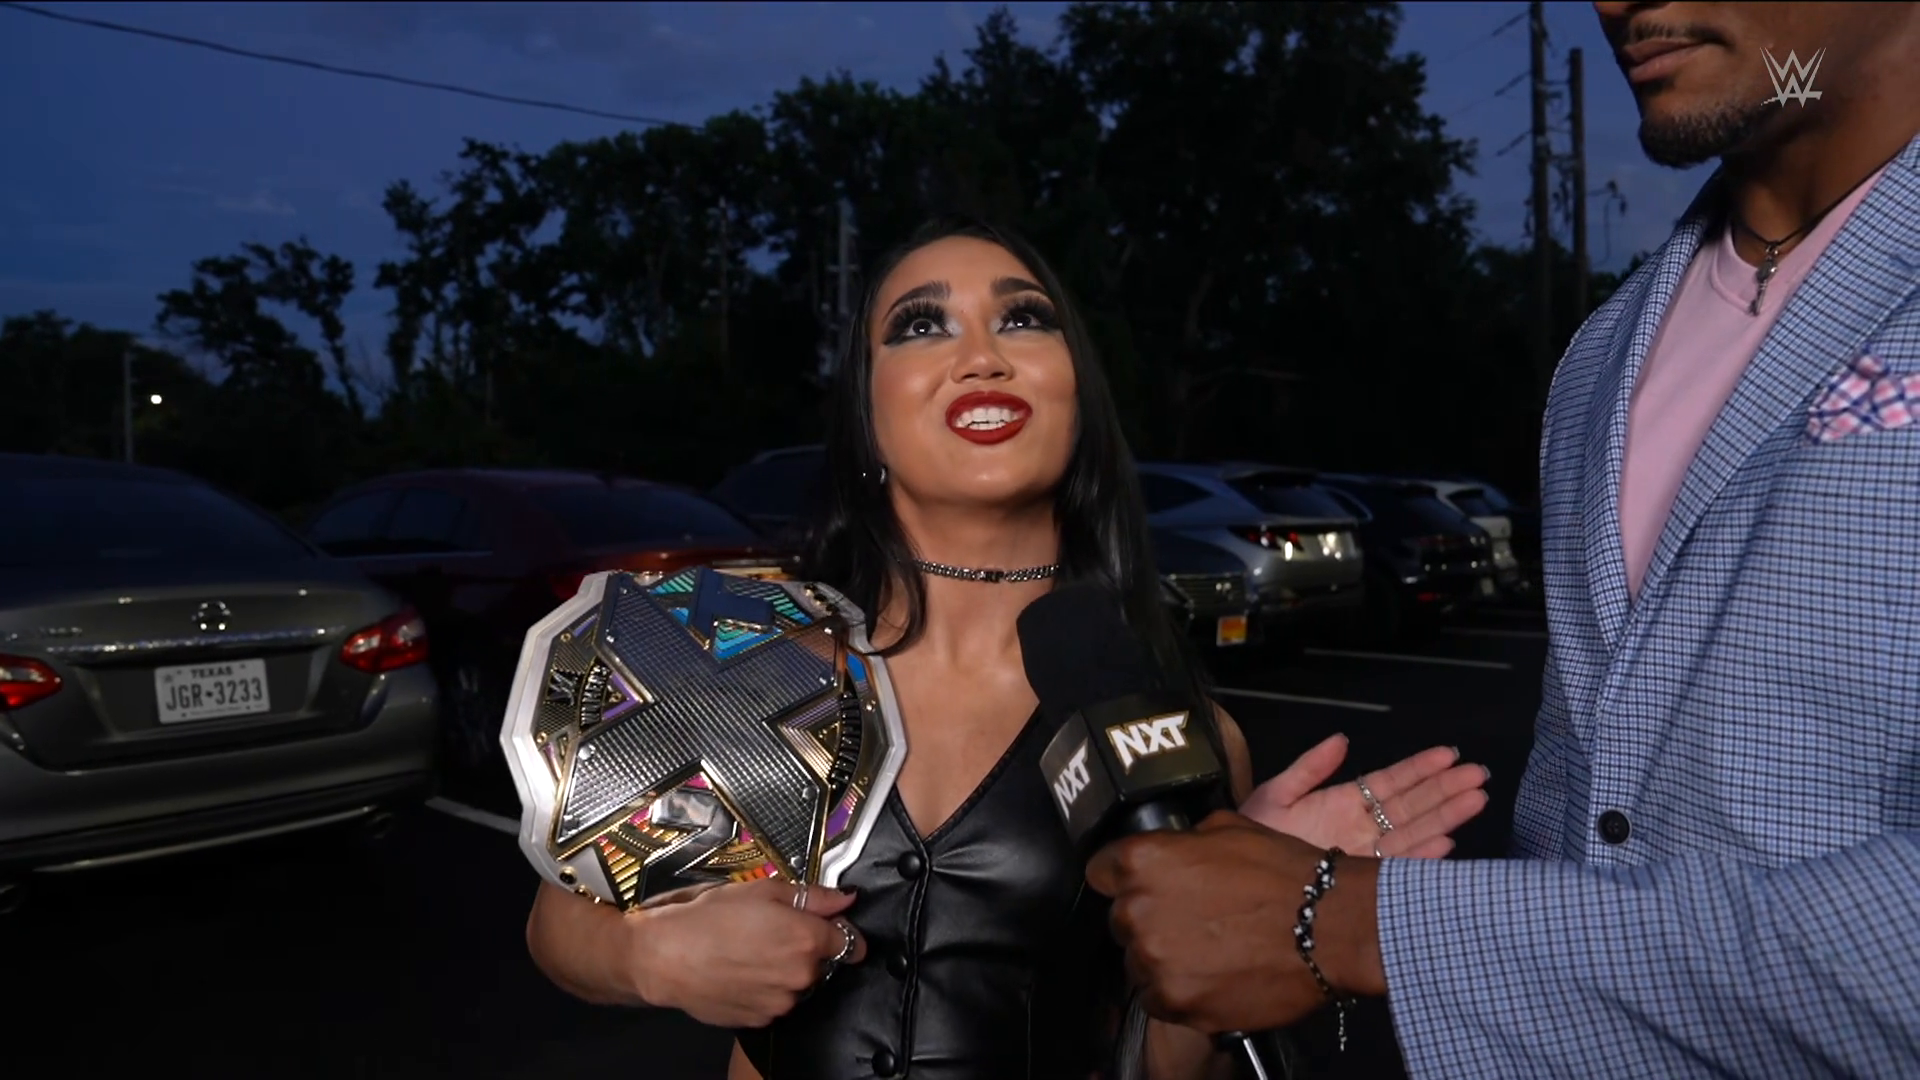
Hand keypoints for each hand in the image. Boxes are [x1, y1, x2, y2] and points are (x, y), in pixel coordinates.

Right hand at [625, 878, 866, 1027]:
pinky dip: (763, 989)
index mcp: (806, 939)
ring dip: (783, 971)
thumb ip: (812, 896)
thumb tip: (844, 899)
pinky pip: (773, 1001)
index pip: (850, 941)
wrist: (664, 956)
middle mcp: (800, 976)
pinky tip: (739, 971)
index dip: (838, 930)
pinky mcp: (760, 1019)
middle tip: (770, 931)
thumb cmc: (707, 918)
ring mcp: (780, 1002)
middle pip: (820, 962)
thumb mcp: (762, 890)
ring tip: (748, 952)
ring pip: (795, 984)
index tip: (826, 926)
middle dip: (804, 948)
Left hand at [1086, 811, 1384, 1034]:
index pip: (1101, 870)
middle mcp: (1136, 911)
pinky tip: (1213, 977)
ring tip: (1209, 951)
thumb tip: (1171, 849)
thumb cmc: (1282, 872)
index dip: (1123, 876)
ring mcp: (1153, 961)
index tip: (1146, 884)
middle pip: (1121, 920)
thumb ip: (1183, 842)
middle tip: (1192, 919)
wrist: (1329, 927)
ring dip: (1164, 957)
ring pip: (1139, 962)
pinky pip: (1159, 998)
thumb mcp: (1227, 829)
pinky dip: (1181, 991)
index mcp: (1142, 861)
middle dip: (1149, 918)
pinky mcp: (1174, 1001)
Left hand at [1240, 736, 1489, 857]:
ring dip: (1444, 818)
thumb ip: (1310, 768)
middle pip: (1411, 806)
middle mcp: (1362, 829)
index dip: (1419, 769)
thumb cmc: (1254, 837)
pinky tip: (1446, 844)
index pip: (1390, 782)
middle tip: (1479, 775)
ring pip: (1413, 834)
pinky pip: (1396, 868)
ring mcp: (1365, 856)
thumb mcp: (1277, 795)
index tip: (1449, 755)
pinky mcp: (1361, 881)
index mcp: (1344, 803)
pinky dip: (1421, 858)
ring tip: (1475, 800)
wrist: (1235, 881)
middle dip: (1445, 790)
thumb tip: (1342, 739)